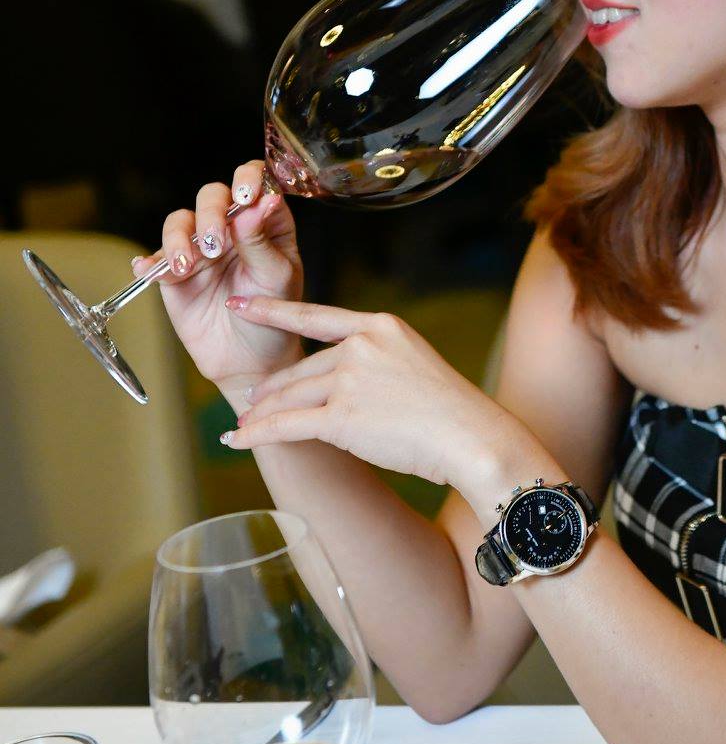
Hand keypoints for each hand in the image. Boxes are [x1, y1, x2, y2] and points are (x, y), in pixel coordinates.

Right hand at [136, 159, 304, 404]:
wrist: (250, 361)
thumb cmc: (274, 318)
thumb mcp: (276, 279)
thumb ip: (262, 241)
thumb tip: (259, 202)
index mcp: (265, 222)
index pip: (256, 181)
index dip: (249, 178)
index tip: (246, 196)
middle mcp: (231, 228)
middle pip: (212, 196)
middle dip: (210, 213)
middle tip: (215, 244)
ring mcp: (200, 248)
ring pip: (180, 221)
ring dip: (179, 238)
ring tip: (188, 265)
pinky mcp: (174, 273)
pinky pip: (156, 258)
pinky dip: (151, 261)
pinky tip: (151, 270)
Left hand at [218, 296, 526, 499]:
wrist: (471, 438)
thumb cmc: (451, 411)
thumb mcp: (414, 364)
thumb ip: (376, 363)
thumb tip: (340, 382)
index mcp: (379, 326)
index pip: (314, 315)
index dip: (272, 311)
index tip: (241, 304)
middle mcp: (360, 346)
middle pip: (302, 369)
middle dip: (274, 388)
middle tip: (252, 397)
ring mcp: (349, 380)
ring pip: (292, 398)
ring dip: (263, 413)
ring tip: (245, 422)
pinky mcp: (341, 417)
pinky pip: (286, 426)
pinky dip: (256, 434)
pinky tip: (235, 439)